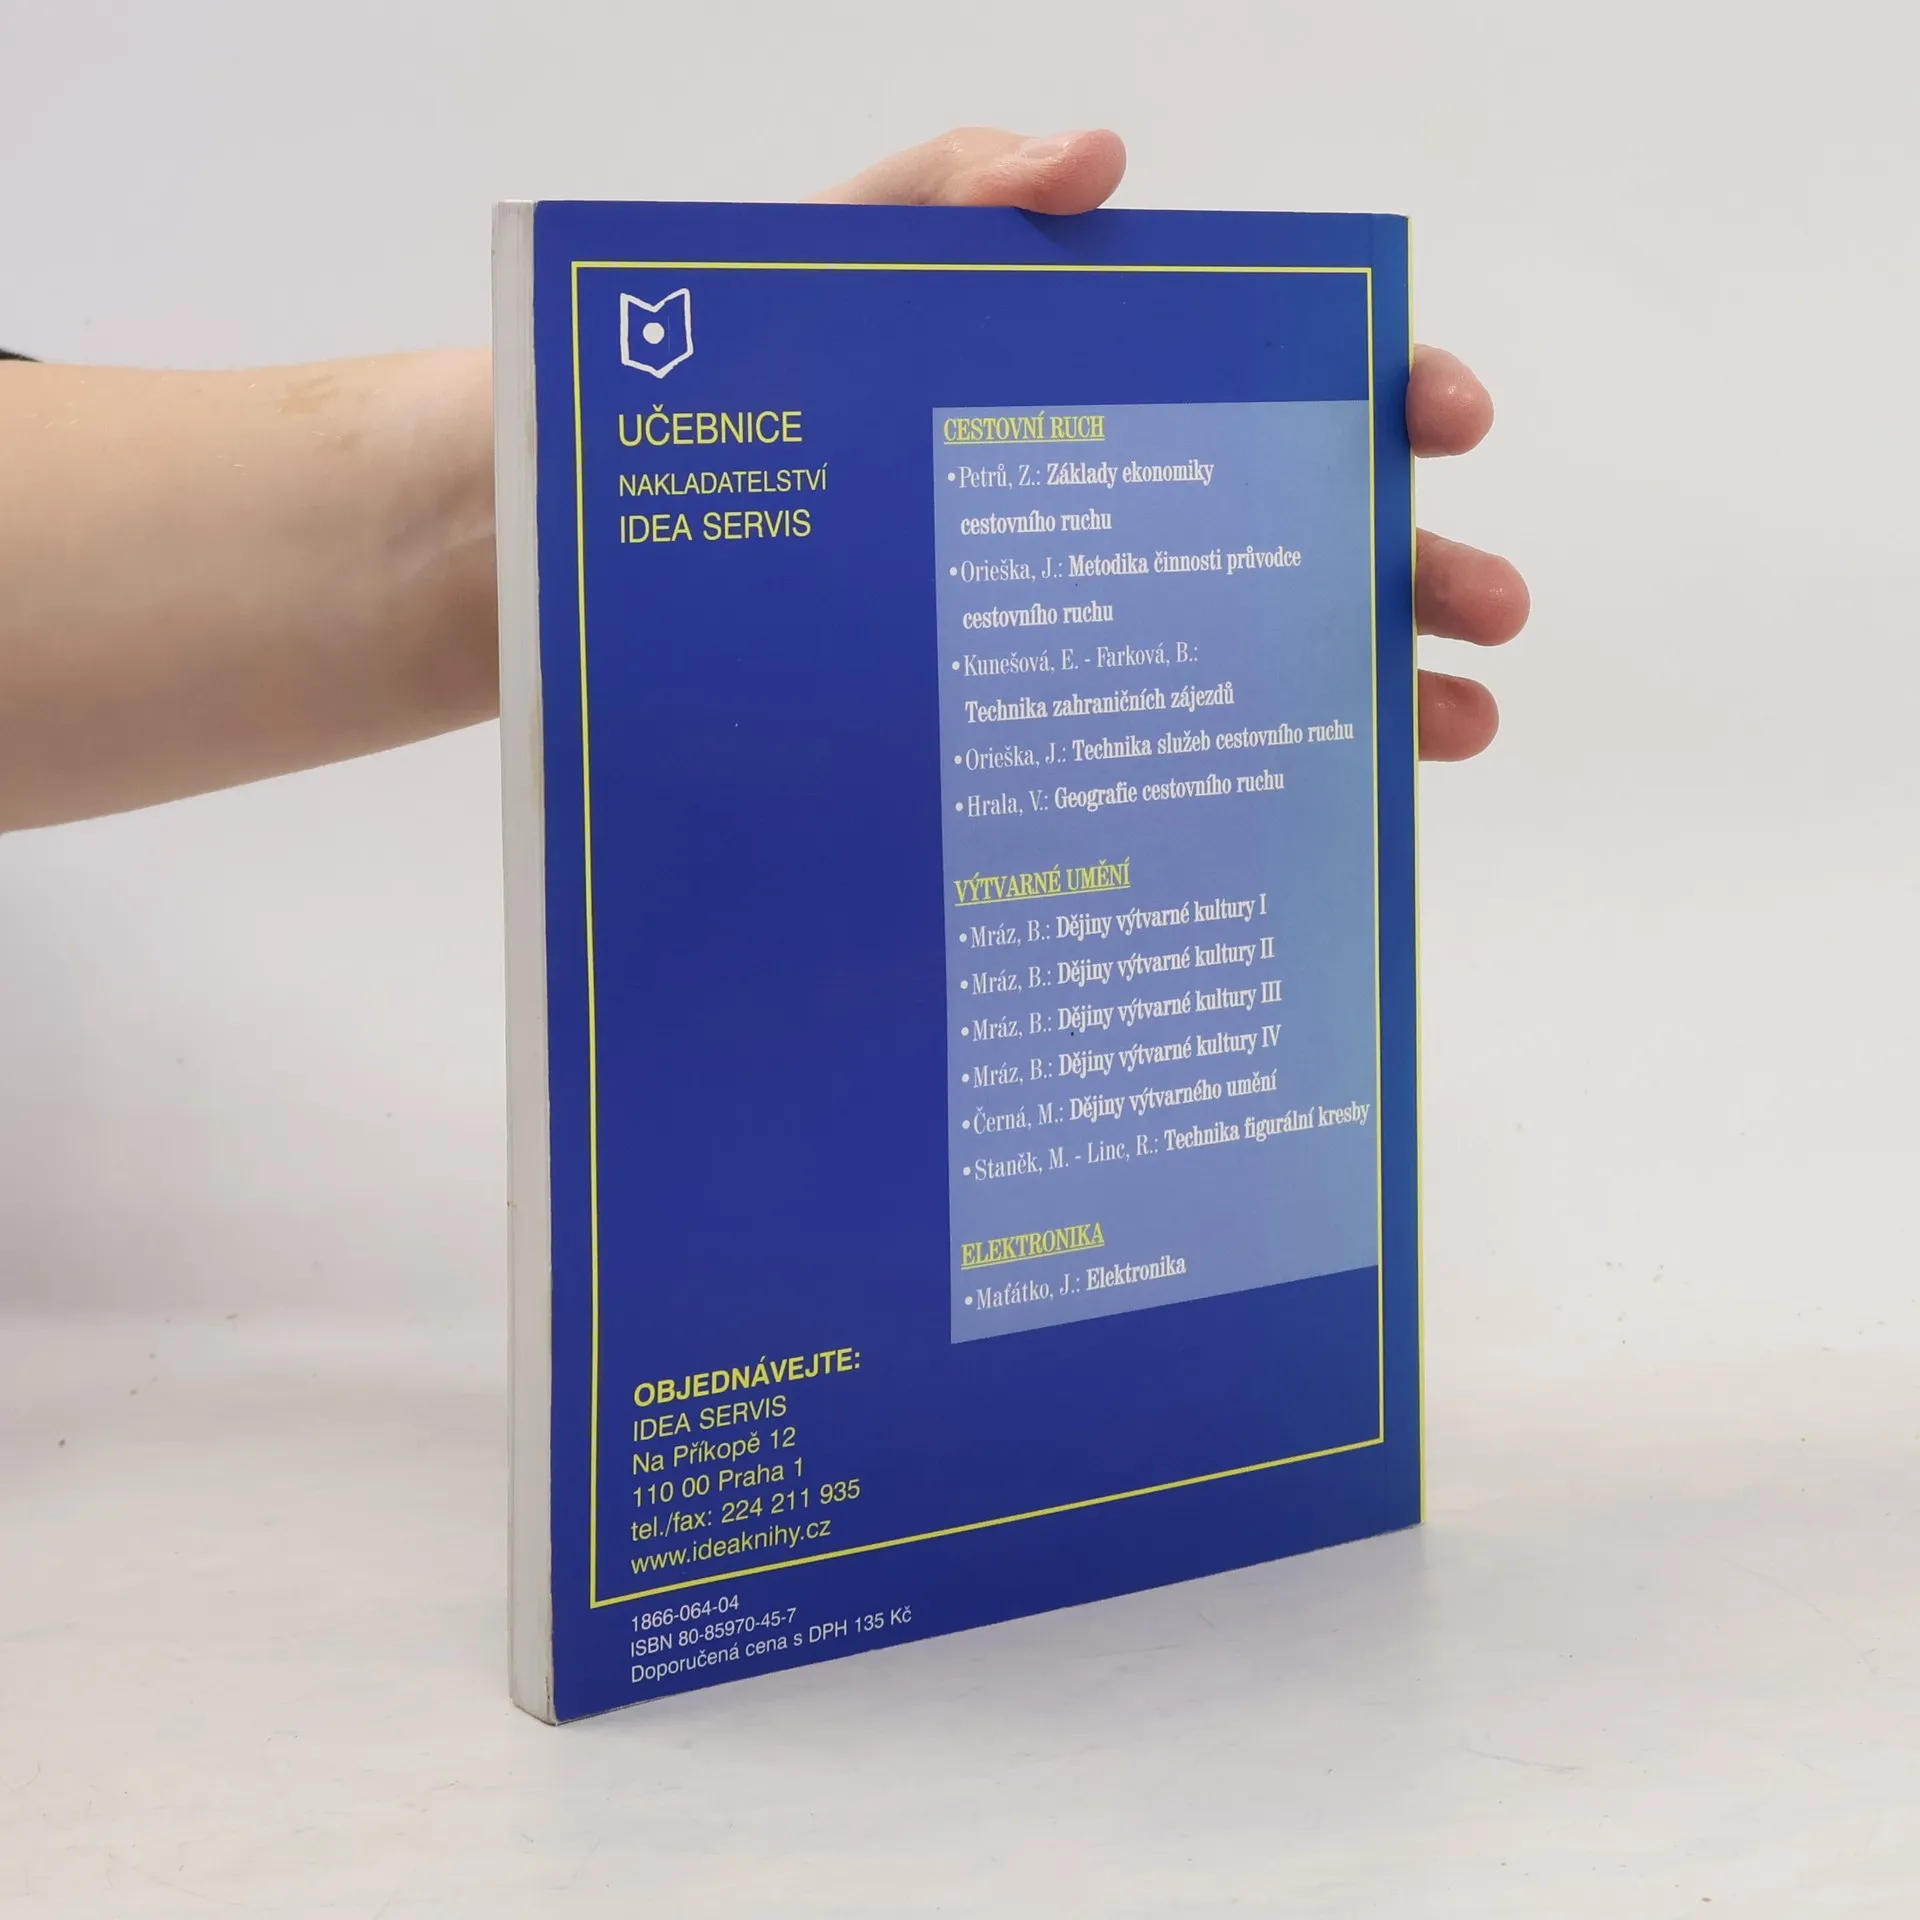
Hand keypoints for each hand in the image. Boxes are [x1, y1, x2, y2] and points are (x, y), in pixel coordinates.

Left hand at [818, 128, 1527, 761]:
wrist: (646, 525)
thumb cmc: (748, 387)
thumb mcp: (840, 265)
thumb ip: (957, 193)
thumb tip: (1096, 161)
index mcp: (1116, 394)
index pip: (1281, 386)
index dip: (1383, 394)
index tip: (1442, 420)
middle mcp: (1131, 516)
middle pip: (1305, 536)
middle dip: (1416, 566)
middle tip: (1487, 605)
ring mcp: (1094, 628)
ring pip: (1263, 662)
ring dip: (1378, 690)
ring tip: (1454, 727)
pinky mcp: (1038, 727)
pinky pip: (1165, 758)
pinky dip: (1252, 785)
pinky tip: (1312, 816)